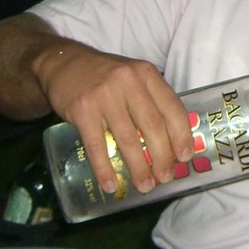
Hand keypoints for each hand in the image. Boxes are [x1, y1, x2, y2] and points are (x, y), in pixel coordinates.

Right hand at [35, 43, 192, 194]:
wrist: (63, 63)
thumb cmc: (105, 77)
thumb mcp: (133, 77)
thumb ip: (151, 101)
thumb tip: (171, 142)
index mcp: (146, 74)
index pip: (172, 107)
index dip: (181, 135)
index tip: (185, 157)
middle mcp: (128, 82)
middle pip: (153, 126)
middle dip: (162, 157)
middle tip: (165, 177)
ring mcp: (104, 95)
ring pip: (128, 139)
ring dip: (138, 168)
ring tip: (145, 186)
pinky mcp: (82, 110)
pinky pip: (97, 145)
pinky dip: (105, 169)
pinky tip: (111, 184)